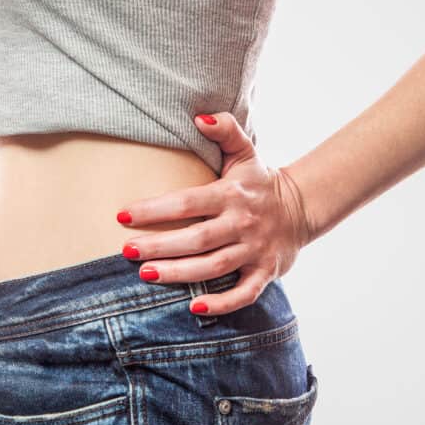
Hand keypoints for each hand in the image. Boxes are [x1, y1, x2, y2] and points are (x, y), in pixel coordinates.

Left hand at [116, 112, 312, 315]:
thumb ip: (225, 130)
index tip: (123, 215)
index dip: (154, 209)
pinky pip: (243, 294)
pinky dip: (221, 304)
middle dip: (159, 245)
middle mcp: (242, 224)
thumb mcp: (245, 152)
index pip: (187, 202)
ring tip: (146, 275)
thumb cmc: (259, 182)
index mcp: (232, 194)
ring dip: (179, 274)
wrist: (301, 207)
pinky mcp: (264, 273)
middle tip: (127, 251)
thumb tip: (200, 116)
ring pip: (213, 267)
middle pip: (196, 239)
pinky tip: (194, 308)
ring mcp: (254, 251)